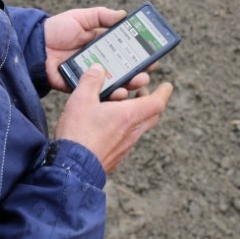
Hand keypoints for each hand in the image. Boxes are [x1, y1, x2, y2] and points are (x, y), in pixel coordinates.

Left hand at [44, 7, 150, 99]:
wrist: (34, 45)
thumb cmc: (57, 29)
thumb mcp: (81, 17)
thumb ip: (101, 16)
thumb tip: (123, 15)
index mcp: (102, 46)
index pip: (126, 51)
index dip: (140, 54)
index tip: (154, 56)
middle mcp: (99, 62)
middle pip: (123, 70)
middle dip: (138, 73)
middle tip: (147, 73)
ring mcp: (90, 76)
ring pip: (113, 83)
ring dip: (127, 85)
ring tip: (136, 83)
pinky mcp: (79, 87)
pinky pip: (95, 93)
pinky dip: (107, 94)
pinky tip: (118, 93)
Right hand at [54, 64, 173, 172]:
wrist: (73, 169)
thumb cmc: (79, 134)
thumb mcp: (81, 100)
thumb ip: (91, 81)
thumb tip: (98, 69)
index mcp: (129, 116)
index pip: (157, 102)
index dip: (163, 92)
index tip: (166, 86)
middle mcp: (132, 132)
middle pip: (151, 115)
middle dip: (148, 101)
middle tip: (139, 93)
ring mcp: (125, 146)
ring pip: (139, 128)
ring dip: (134, 115)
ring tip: (119, 106)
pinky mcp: (116, 156)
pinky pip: (127, 139)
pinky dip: (123, 129)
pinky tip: (107, 126)